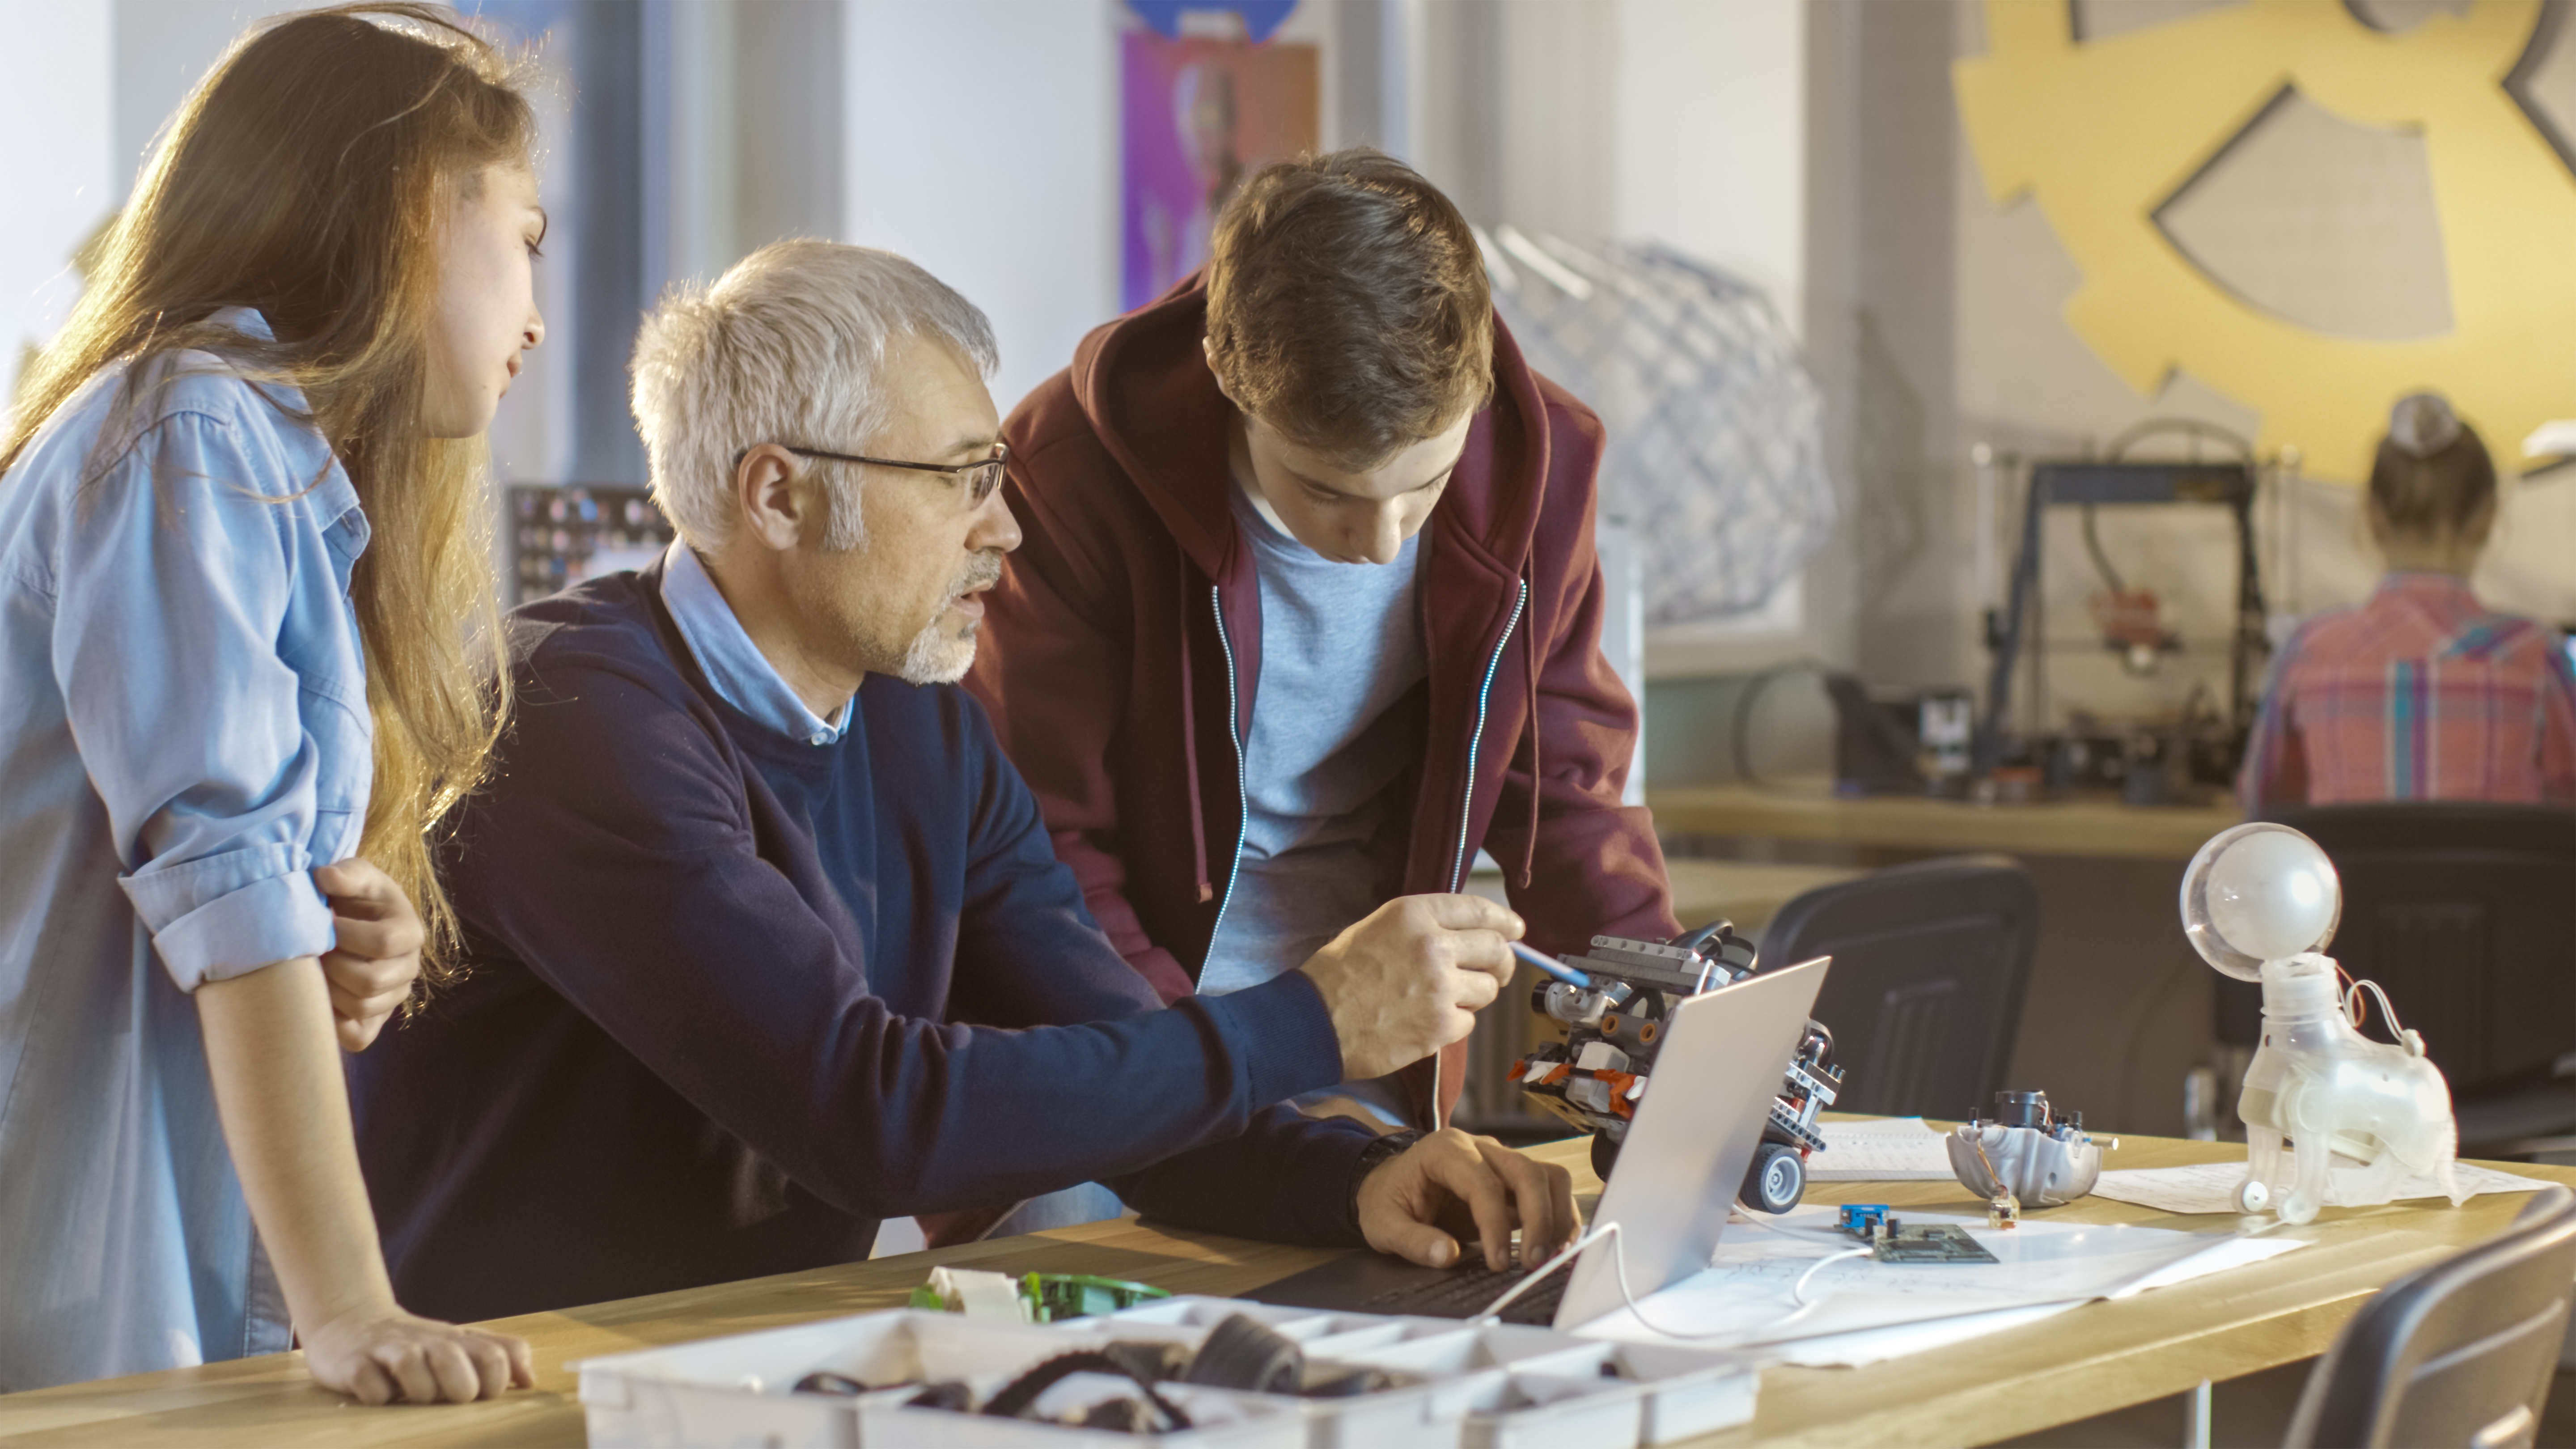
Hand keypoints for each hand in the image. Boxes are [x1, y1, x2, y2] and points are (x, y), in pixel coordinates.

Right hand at [301, 1301, 533, 1404]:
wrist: (351, 1321)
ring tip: (413, 1396)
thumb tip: (530, 1380)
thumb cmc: (417, 1344)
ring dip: (419, 1392)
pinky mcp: (354, 1364)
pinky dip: (378, 1396)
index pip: (495, 1357)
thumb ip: (500, 1355)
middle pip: (455, 1362)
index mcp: (456, 1340)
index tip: (484, 1396)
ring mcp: (388, 1351)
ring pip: (413, 1370)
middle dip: (458, 1390)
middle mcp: (426, 1342)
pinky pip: (371, 1387)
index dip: (496, 1383)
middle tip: (447, 1398)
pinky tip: (379, 1394)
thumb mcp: (460, 1344)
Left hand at [313, 859, 423, 1051]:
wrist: (351, 920)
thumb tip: (326, 878)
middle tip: (313, 951)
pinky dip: (335, 1023)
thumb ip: (346, 874)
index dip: (346, 935)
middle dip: (333, 967)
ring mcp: (394, 998)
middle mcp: (408, 968)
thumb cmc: (354, 897)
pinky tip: (320, 998)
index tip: (323, 921)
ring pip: (363, 1008)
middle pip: (372, 981)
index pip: (383, 942)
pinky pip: (358, 1036)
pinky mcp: (375, 1021)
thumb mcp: (356, 876)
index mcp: (410, 933)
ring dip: (329, 990)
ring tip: (313, 970)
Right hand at [1296, 894, 1519, 1079]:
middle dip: (1502, 961)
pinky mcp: (1441, 1026)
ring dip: (1475, 994)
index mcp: (1415, 914)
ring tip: (1446, 998)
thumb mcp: (1377, 928)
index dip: (1505, 920)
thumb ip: (1422, 926)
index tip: (1516, 929)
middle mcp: (1433, 946)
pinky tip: (1428, 1021)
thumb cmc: (1337, 975)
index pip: (1479, 910)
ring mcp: (1440, 988)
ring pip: (1488, 989)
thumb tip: (1463, 933)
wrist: (1313, 1021)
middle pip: (1496, 949)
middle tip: (1496, 970)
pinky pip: (1469, 1021)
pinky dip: (1455, 1022)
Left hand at [1356, 1128, 1580, 1270]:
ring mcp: (1501, 1161)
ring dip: (1556, 1216)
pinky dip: (1559, 1217)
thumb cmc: (1387, 1199)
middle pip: (1527, 1172)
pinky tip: (1553, 1247)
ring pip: (1547, 1176)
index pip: (1484, 1183)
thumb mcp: (1382, 1223)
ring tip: (1548, 1256)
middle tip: (1534, 1262)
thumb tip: (1446, 1255)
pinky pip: (1549, 1190)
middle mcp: (1480, 1148)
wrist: (1389, 1185)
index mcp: (1445, 1150)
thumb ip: (1412, 1240)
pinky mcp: (1513, 1180)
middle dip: (1539, 1219)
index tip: (1499, 1263)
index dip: (1496, 1224)